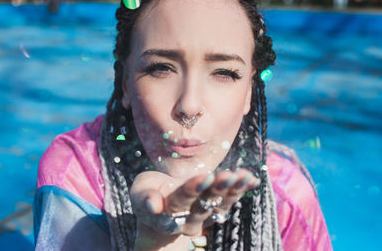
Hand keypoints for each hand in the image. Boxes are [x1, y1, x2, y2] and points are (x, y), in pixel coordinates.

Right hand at [130, 169, 259, 249]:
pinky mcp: (216, 207)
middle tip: (228, 175)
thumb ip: (144, 199)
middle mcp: (190, 218)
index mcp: (169, 214)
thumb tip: (153, 204)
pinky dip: (242, 189)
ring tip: (244, 176)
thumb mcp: (140, 193)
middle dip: (218, 189)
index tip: (205, 177)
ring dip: (234, 190)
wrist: (160, 205)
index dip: (193, 190)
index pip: (182, 201)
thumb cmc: (147, 194)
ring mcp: (205, 214)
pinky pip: (230, 199)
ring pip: (221, 204)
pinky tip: (253, 179)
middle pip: (205, 204)